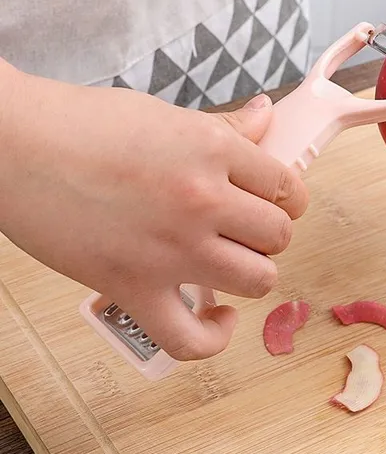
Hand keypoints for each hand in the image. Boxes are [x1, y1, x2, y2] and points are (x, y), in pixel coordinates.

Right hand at [0, 62, 308, 360]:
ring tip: (231, 261)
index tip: (279, 202)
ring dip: (252, 273)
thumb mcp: (167, 115)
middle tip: (246, 228)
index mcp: (212, 151)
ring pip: (258, 280)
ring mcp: (171, 250)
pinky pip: (192, 339)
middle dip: (269, 233)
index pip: (287, 187)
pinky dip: (214, 337)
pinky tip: (219, 316)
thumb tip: (267, 114)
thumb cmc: (84, 123)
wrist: (14, 146)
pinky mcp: (134, 288)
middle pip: (279, 236)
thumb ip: (225, 126)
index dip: (290, 198)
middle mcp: (202, 201)